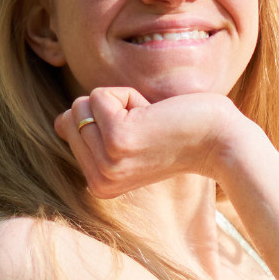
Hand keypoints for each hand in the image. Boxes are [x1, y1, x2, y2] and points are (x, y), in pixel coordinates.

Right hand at [54, 87, 241, 197]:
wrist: (219, 141)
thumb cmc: (178, 134)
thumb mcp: (128, 138)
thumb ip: (93, 133)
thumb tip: (59, 122)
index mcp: (98, 184)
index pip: (70, 127)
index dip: (108, 119)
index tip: (141, 136)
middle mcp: (98, 179)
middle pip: (74, 114)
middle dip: (112, 109)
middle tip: (148, 128)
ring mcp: (107, 162)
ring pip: (85, 103)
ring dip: (122, 102)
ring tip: (152, 123)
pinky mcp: (118, 139)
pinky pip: (101, 96)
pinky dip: (130, 96)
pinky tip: (155, 117)